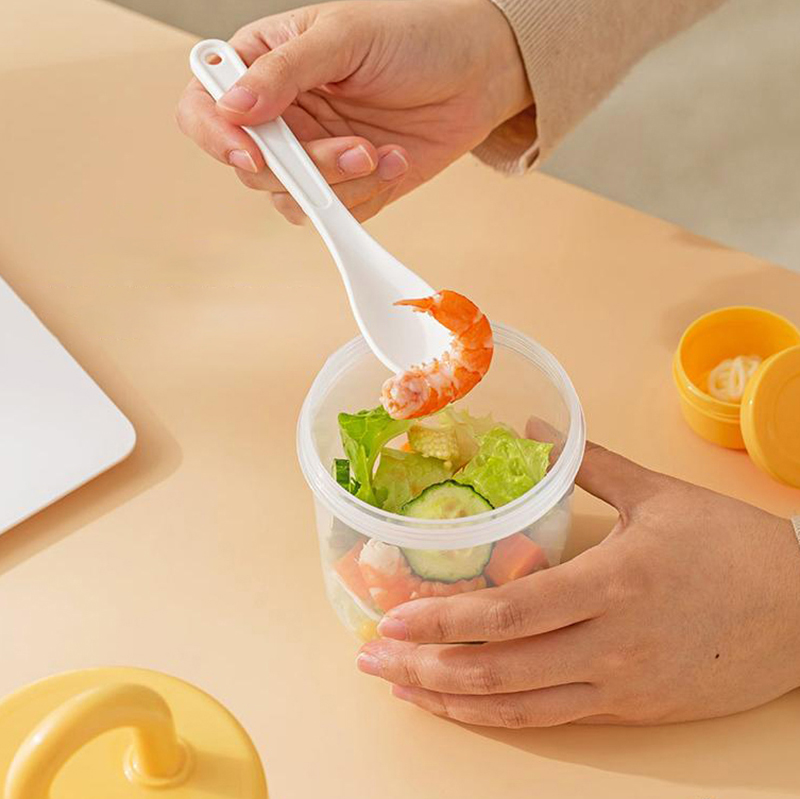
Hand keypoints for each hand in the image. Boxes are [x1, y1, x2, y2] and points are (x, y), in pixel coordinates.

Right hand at [176, 0, 531, 223]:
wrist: (477, 74)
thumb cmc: (414, 37)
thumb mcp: (345, 37)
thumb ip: (284, 72)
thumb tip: (232, 107)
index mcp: (264, 66)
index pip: (205, 108)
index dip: (217, 136)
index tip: (253, 153)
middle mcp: (282, 115)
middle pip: (251, 167)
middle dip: (303, 167)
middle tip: (353, 148)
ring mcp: (314, 154)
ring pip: (292, 198)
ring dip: (338, 184)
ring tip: (378, 150)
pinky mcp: (348, 185)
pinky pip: (335, 212)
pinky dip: (366, 194)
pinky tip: (394, 158)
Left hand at [356, 430, 799, 726]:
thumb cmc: (732, 548)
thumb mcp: (659, 495)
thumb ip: (590, 461)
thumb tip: (534, 429)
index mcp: (612, 584)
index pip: (508, 612)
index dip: (442, 621)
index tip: (391, 618)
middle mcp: (609, 644)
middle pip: (498, 667)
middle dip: (424, 668)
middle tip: (370, 659)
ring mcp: (620, 686)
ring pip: (518, 704)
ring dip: (451, 700)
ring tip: (400, 689)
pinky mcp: (632, 710)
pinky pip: (551, 718)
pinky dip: (498, 715)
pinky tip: (464, 706)